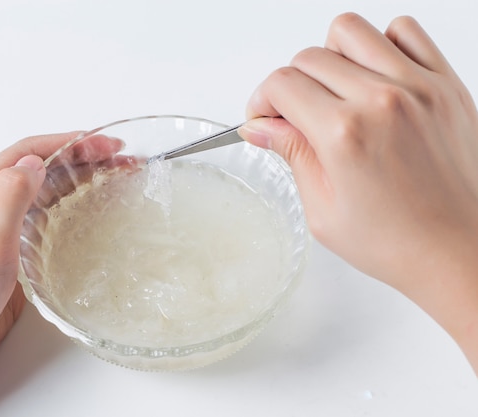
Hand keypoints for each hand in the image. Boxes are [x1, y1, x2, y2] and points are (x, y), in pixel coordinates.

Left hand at [0, 132, 124, 416]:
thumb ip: (9, 198)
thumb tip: (35, 161)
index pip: (27, 153)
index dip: (70, 142)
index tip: (108, 144)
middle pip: (36, 171)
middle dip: (80, 160)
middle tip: (120, 162)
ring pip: (38, 199)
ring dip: (75, 186)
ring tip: (111, 185)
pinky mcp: (1, 267)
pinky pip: (36, 231)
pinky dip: (64, 218)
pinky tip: (82, 227)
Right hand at [239, 13, 477, 370]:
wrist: (460, 252)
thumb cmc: (399, 243)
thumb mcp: (324, 210)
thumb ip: (293, 155)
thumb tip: (263, 127)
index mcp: (344, 135)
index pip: (282, 84)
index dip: (262, 100)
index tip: (265, 118)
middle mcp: (381, 101)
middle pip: (309, 57)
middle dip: (289, 84)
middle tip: (294, 115)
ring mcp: (418, 87)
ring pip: (350, 31)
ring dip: (330, 57)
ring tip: (334, 92)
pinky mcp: (446, 84)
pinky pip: (405, 31)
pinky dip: (381, 45)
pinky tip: (374, 79)